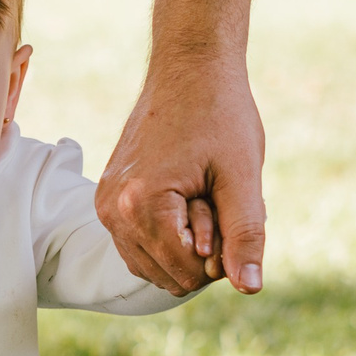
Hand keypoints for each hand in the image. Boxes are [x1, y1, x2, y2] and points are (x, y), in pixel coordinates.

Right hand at [98, 53, 266, 297]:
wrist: (189, 68)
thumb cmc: (221, 114)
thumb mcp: (242, 177)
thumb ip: (246, 236)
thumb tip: (250, 288)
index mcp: (142, 205)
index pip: (187, 274)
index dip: (222, 254)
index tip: (225, 203)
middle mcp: (113, 211)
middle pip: (168, 277)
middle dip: (201, 252)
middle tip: (212, 197)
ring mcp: (105, 207)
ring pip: (151, 268)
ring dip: (183, 246)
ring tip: (197, 196)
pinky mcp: (107, 201)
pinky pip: (139, 248)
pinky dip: (167, 238)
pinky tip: (183, 200)